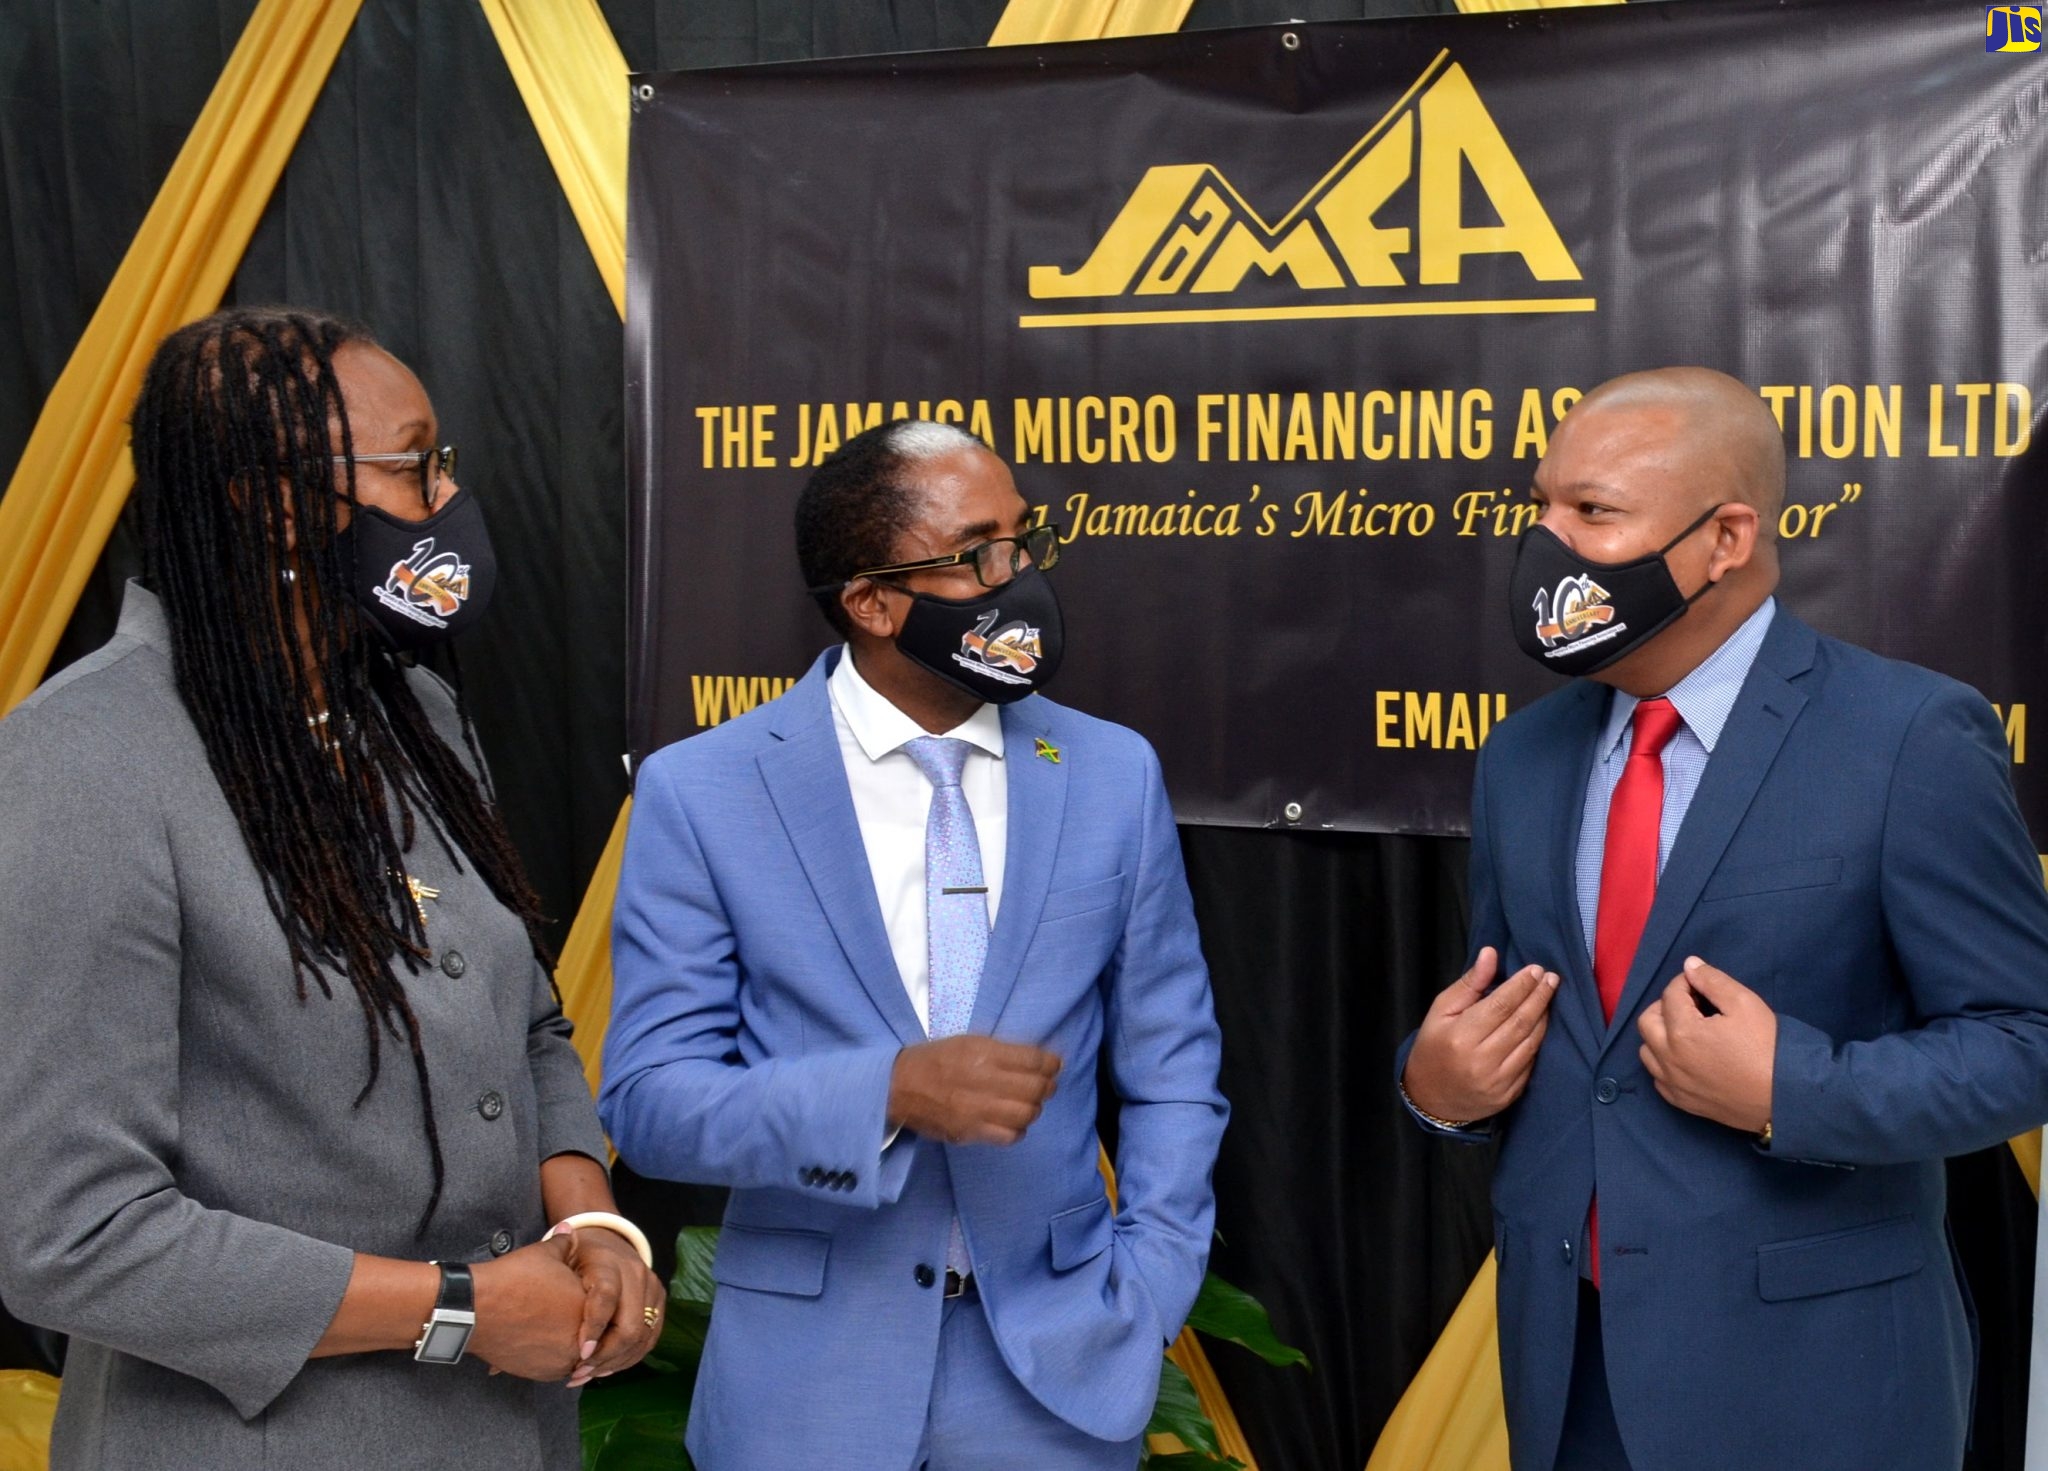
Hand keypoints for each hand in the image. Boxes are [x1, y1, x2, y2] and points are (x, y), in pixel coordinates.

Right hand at [467, 1235, 585, 1380]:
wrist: (474, 1310)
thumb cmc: (513, 1280)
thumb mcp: (544, 1253)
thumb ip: (565, 1244)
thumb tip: (570, 1229)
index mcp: (589, 1309)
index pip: (601, 1308)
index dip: (586, 1297)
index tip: (573, 1291)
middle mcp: (581, 1341)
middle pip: (590, 1332)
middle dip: (580, 1321)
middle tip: (560, 1309)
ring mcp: (562, 1361)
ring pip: (575, 1352)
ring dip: (567, 1340)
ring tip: (547, 1323)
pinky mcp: (542, 1374)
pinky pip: (556, 1366)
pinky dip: (551, 1354)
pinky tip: (538, 1337)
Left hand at [562, 1228, 666, 1388]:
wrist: (606, 1241)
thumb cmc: (575, 1256)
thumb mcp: (559, 1259)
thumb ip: (546, 1274)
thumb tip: (532, 1288)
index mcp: (608, 1262)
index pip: (606, 1297)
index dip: (595, 1328)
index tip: (580, 1354)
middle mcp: (636, 1273)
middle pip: (630, 1326)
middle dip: (604, 1356)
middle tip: (576, 1373)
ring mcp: (651, 1287)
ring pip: (641, 1338)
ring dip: (614, 1363)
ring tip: (584, 1375)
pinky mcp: (659, 1302)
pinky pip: (649, 1339)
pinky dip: (627, 1359)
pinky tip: (603, 1369)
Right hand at [888, 1035, 1061, 1145]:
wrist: (898, 1086)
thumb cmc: (936, 1059)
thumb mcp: (969, 1042)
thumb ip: (1003, 1050)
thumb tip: (1040, 1059)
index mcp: (982, 1052)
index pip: (1033, 1059)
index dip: (1051, 1063)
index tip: (1055, 1065)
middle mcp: (982, 1080)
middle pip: (1035, 1088)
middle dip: (1048, 1086)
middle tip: (1047, 1086)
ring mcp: (976, 1109)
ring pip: (1026, 1114)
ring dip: (1034, 1108)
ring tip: (1029, 1104)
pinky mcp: (969, 1132)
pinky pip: (1009, 1136)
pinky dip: (1018, 1130)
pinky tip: (1012, 1122)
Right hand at [1401, 946, 1558, 1123]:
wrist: (1430, 1098)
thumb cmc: (1433, 1047)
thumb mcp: (1441, 1010)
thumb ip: (1470, 983)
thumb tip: (1491, 953)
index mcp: (1461, 1036)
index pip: (1501, 1004)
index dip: (1521, 985)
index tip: (1536, 969)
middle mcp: (1481, 1060)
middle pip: (1520, 1022)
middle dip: (1539, 997)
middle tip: (1551, 978)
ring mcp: (1497, 1082)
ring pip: (1530, 1043)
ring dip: (1544, 1017)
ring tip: (1548, 997)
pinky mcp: (1508, 1096)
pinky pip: (1530, 1063)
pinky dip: (1537, 1042)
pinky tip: (1540, 1025)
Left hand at [1637, 955, 1775, 1133]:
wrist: (1786, 1096)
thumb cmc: (1767, 1048)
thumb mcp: (1745, 1004)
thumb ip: (1713, 980)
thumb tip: (1689, 965)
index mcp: (1681, 1032)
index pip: (1670, 995)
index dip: (1685, 982)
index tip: (1701, 983)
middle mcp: (1668, 1058)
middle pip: (1647, 1021)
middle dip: (1665, 1006)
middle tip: (1691, 1004)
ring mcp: (1673, 1083)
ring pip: (1647, 1051)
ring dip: (1660, 1035)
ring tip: (1687, 1030)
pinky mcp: (1682, 1102)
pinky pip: (1658, 1078)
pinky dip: (1665, 1063)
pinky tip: (1686, 1059)